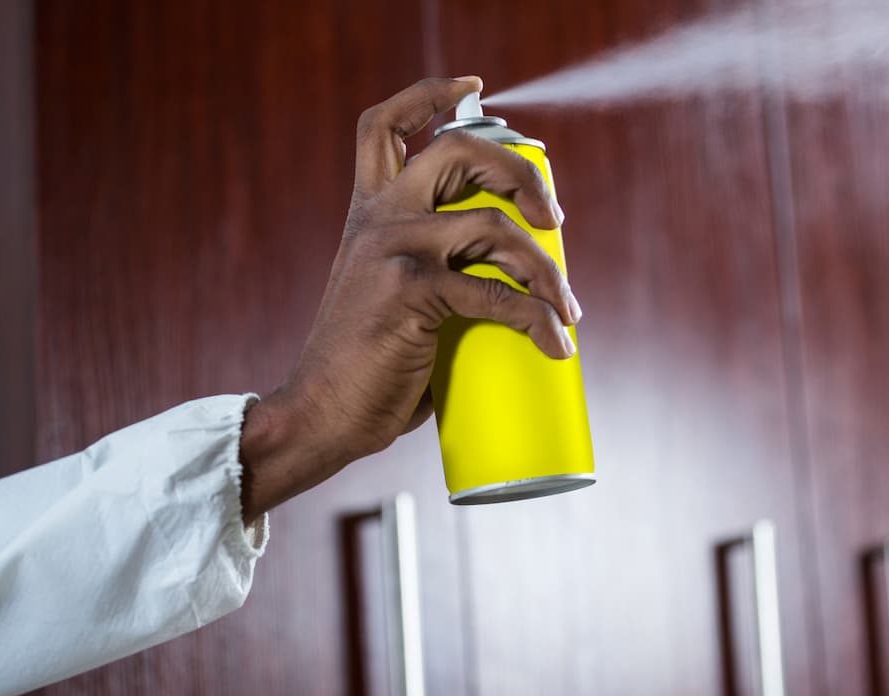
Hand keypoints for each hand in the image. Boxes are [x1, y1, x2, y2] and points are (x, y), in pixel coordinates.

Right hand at [239, 76, 581, 521]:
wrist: (321, 414)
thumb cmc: (369, 367)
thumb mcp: (394, 298)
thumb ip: (435, 271)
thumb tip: (513, 283)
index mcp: (370, 214)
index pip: (385, 128)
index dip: (430, 95)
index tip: (474, 87)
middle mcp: (378, 219)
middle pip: (457, 151)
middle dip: (520, 172)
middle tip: (554, 217)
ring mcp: (392, 249)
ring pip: (492, 225)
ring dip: (545, 268)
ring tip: (566, 308)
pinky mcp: (408, 291)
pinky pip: (494, 294)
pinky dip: (536, 319)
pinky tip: (555, 344)